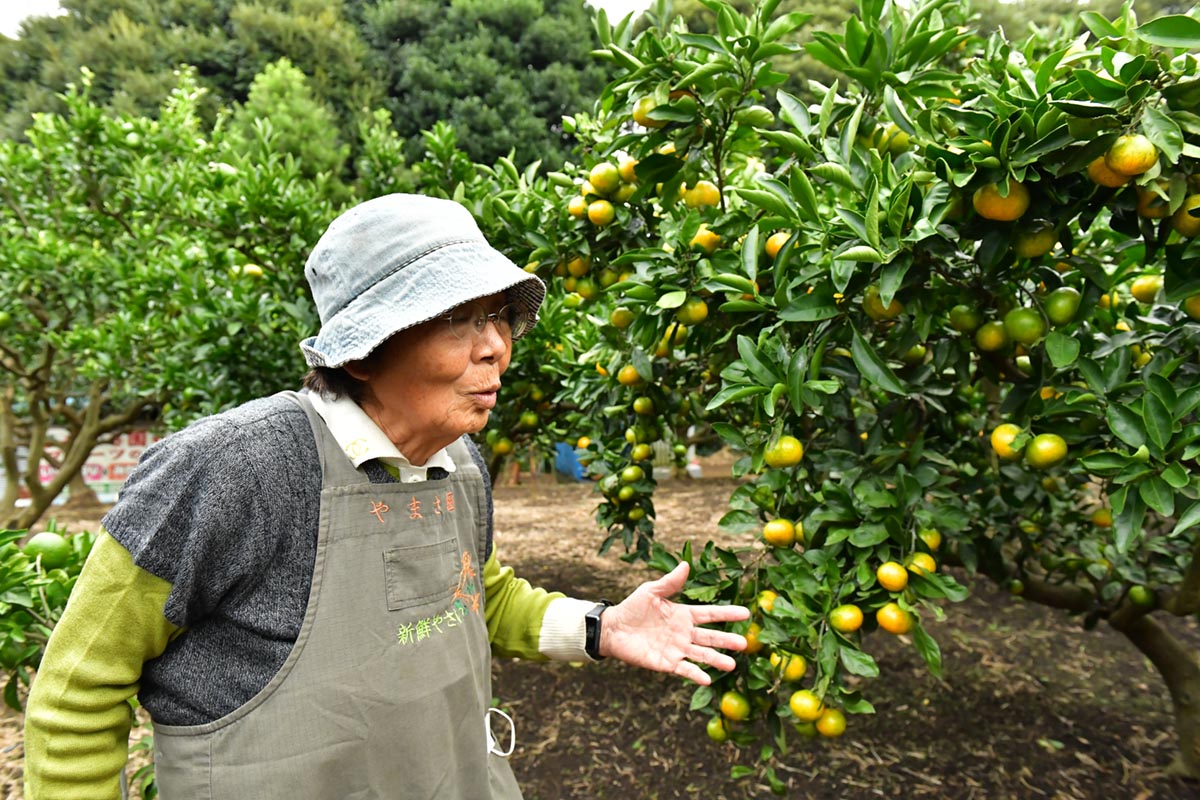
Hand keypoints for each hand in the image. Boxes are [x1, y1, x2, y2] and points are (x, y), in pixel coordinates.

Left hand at [598, 561, 749, 684]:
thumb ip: (670, 582)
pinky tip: (707, 679)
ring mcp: (677, 649)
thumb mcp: (651, 591)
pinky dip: (696, 674)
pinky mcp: (667, 663)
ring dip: (716, 660)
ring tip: (732, 664)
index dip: (727, 614)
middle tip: (744, 643)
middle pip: (710, 638)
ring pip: (701, 655)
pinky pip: (684, 669)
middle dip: (726, 641)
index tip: (745, 613)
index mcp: (683, 615)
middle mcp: (684, 633)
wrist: (613, 628)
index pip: (710, 614)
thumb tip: (686, 564)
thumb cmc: (633, 607)